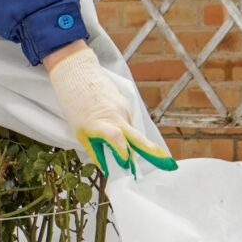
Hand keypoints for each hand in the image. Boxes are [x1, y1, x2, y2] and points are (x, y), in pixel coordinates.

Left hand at [45, 43, 176, 176]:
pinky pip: (129, 120)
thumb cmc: (74, 106)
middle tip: (168, 164)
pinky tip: (119, 130)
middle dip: (153, 152)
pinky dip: (127, 130)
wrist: (77, 74)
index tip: (126, 164)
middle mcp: (116, 116)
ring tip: (126, 152)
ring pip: (132, 130)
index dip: (123, 152)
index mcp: (101, 124)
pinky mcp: (126, 102)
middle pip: (137, 138)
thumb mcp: (79, 132)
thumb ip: (94, 150)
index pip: (117, 139)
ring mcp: (123, 108)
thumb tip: (106, 167)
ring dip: (133, 142)